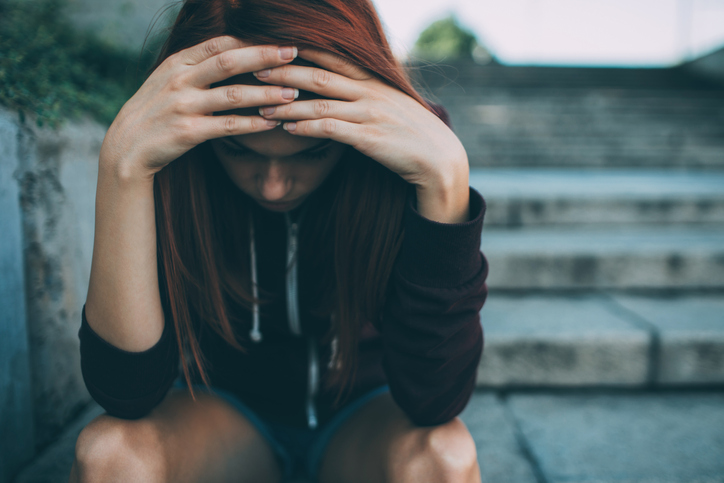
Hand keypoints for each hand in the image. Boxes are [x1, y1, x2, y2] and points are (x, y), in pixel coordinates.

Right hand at [99, 36, 299, 179]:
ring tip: (292, 93)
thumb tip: (234, 48)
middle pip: (228, 62)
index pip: (219, 44)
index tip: (279, 39)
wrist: (127, 146)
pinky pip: (228, 126)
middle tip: (294, 54)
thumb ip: (197, 65)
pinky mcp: (188, 132)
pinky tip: (273, 123)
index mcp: (178, 63)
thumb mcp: (169, 79)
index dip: (251, 40)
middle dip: (264, 56)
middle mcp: (180, 80)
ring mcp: (183, 106)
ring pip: (233, 95)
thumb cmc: (156, 111)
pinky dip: (253, 124)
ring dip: (266, 93)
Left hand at [251, 48, 469, 191]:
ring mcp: (369, 114)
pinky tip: (287, 131)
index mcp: (374, 80)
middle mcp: (370, 92)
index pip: (332, 57)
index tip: (273, 47)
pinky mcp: (369, 138)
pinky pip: (330, 130)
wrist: (440, 159)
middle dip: (284, 71)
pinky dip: (305, 129)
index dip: (301, 50)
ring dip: (287, 105)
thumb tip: (342, 87)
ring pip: (319, 104)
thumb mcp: (392, 104)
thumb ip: (367, 93)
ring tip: (260, 105)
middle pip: (318, 75)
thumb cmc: (413, 133)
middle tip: (254, 68)